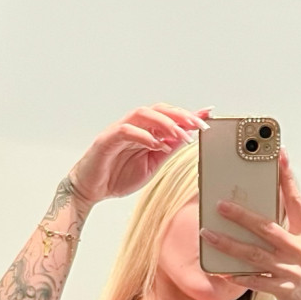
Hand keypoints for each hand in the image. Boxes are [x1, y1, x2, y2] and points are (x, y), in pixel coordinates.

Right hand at [67, 103, 210, 206]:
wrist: (91, 190)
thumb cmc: (118, 176)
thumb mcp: (152, 165)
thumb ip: (167, 149)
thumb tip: (188, 137)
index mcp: (145, 131)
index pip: (169, 116)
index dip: (189, 114)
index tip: (209, 114)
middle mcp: (134, 126)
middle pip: (159, 109)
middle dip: (181, 115)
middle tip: (199, 125)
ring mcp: (119, 130)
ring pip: (143, 115)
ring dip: (164, 123)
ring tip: (181, 135)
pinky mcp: (107, 139)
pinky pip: (126, 130)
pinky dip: (143, 136)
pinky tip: (156, 145)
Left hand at [199, 149, 300, 299]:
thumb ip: (287, 235)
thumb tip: (256, 218)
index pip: (296, 201)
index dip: (286, 178)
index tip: (278, 155)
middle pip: (268, 227)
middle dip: (242, 215)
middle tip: (220, 205)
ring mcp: (294, 271)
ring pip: (256, 254)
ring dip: (229, 244)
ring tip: (208, 235)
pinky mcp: (286, 291)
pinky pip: (257, 282)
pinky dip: (240, 276)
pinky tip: (224, 271)